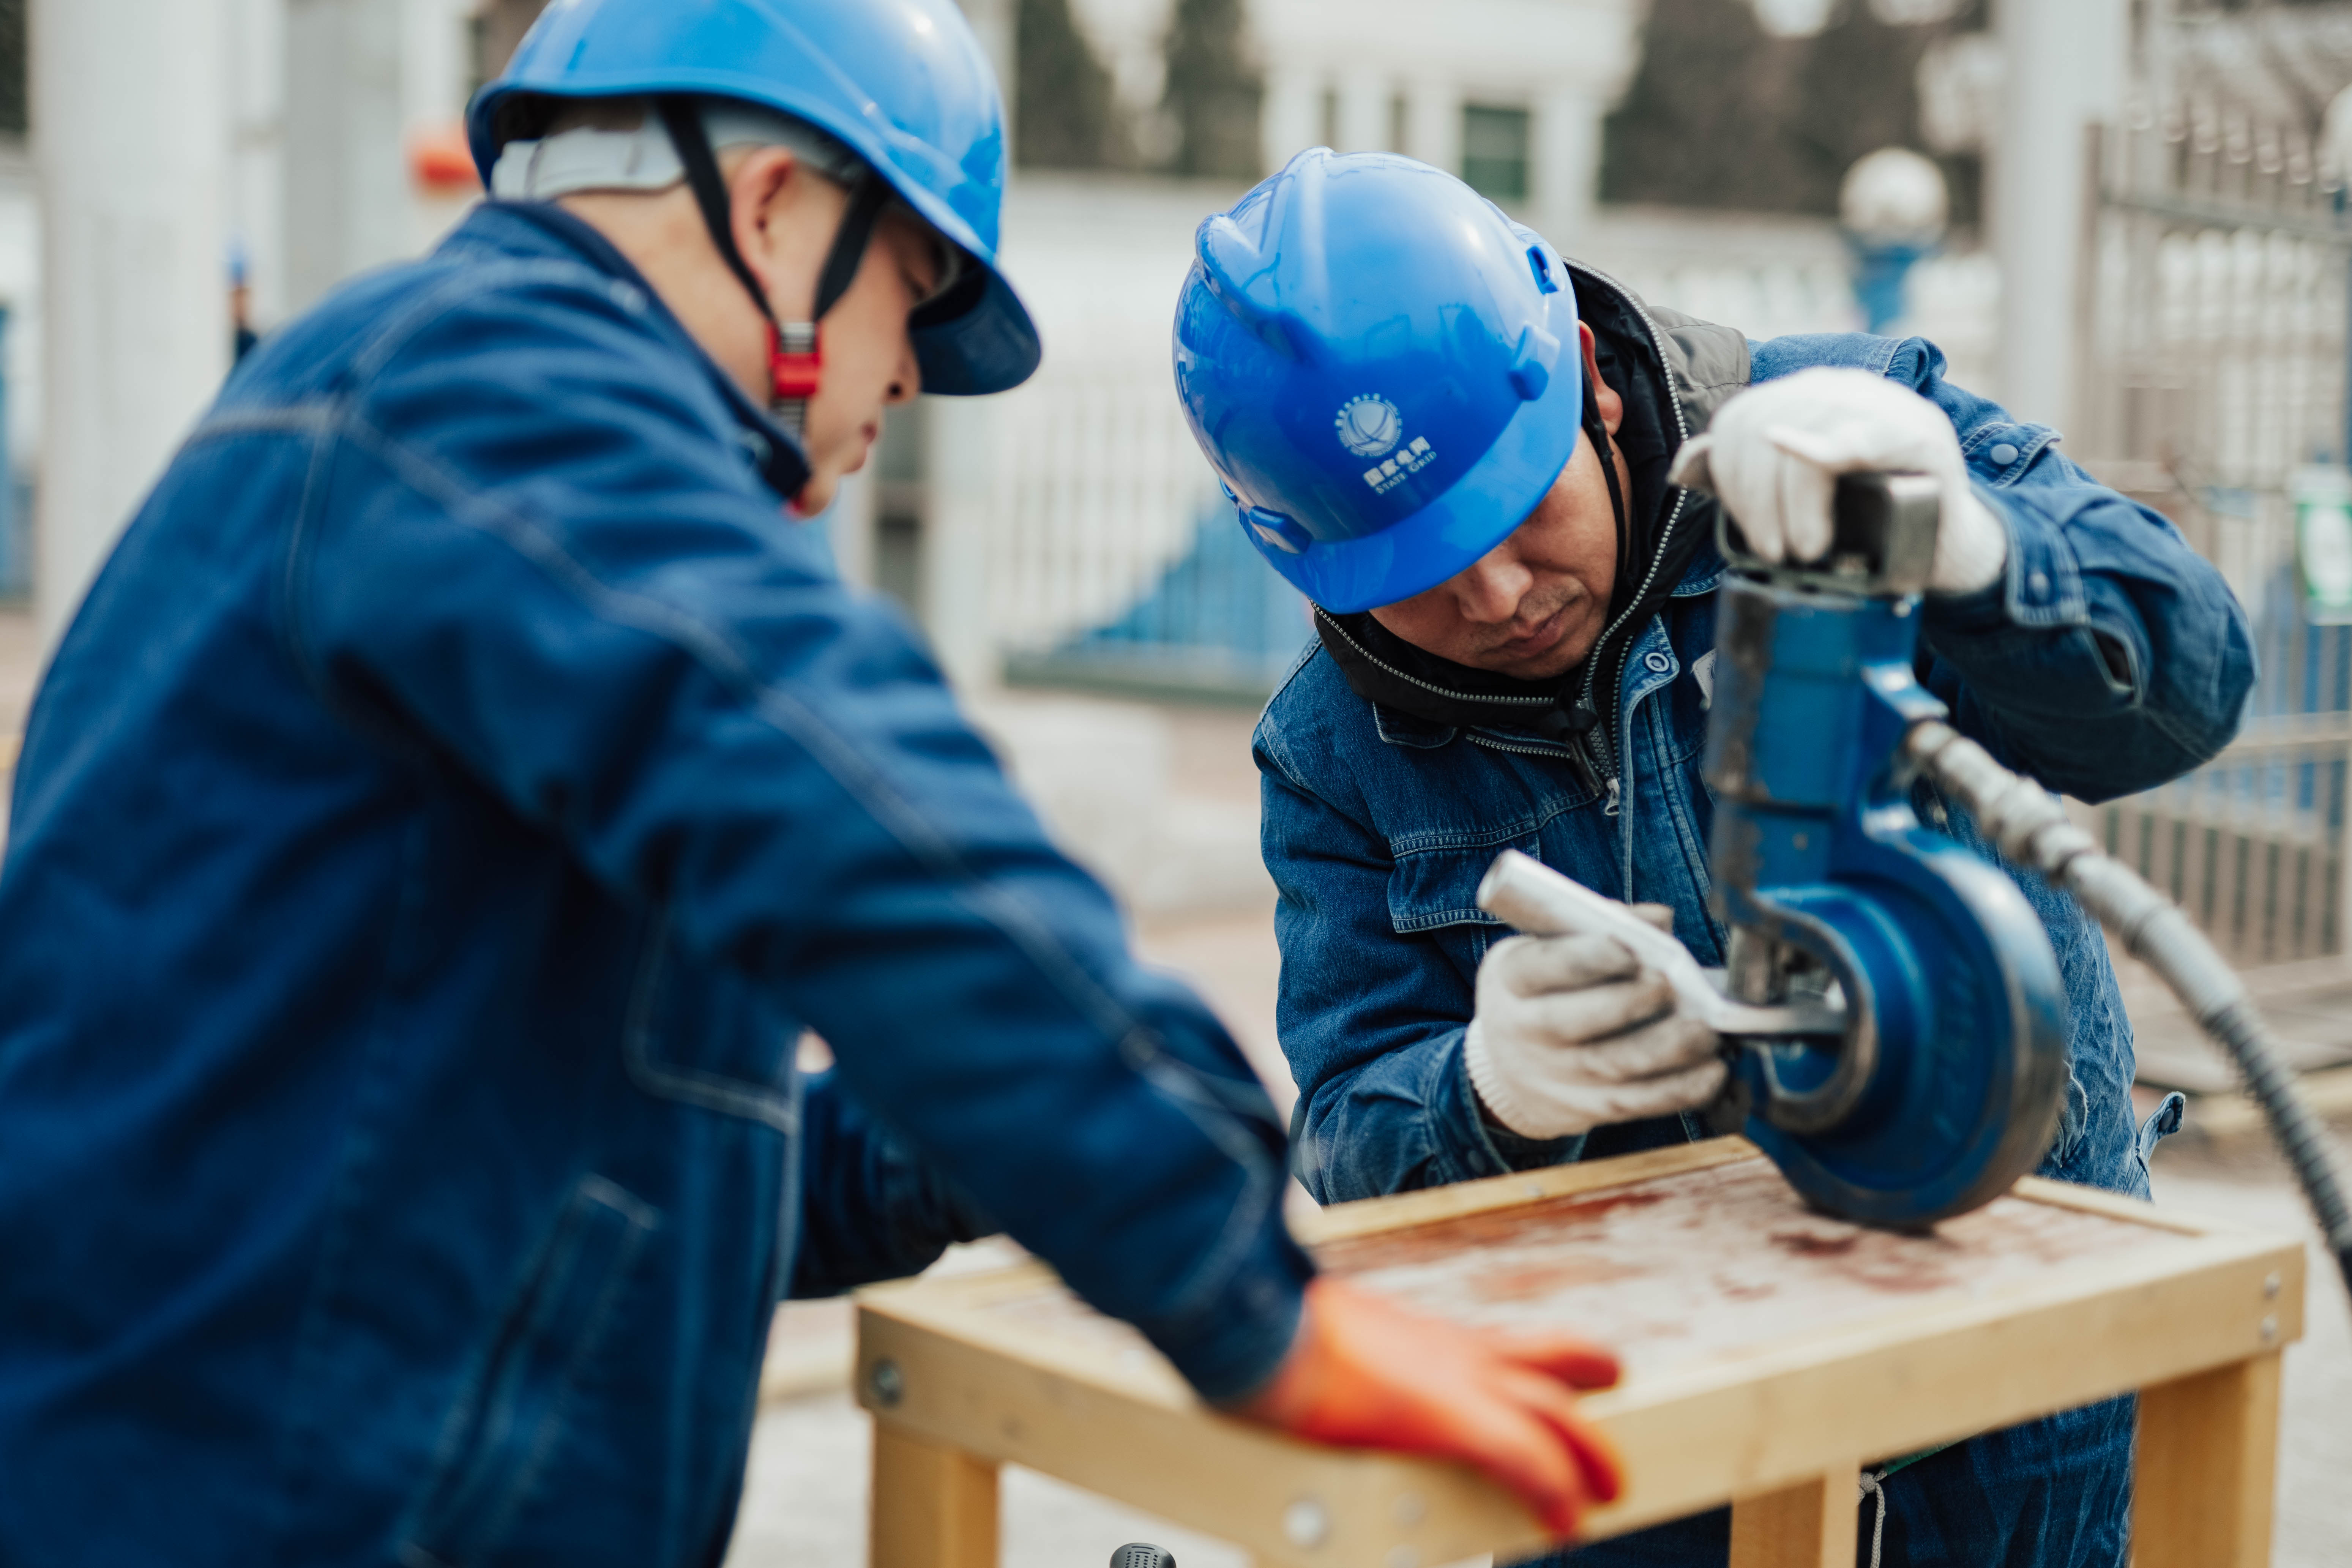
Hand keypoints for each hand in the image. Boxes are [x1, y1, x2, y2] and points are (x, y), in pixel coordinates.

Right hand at [1231, 1278, 1623, 1538]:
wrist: (1256, 1330)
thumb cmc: (1270, 1338)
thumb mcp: (1318, 1342)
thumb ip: (1336, 1364)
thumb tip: (1302, 1377)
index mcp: (1422, 1334)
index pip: (1498, 1344)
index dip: (1535, 1363)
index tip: (1550, 1379)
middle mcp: (1450, 1349)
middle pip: (1549, 1362)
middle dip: (1586, 1396)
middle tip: (1603, 1433)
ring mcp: (1457, 1378)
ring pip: (1553, 1411)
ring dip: (1587, 1454)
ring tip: (1606, 1491)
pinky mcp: (1452, 1417)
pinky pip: (1527, 1459)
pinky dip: (1553, 1490)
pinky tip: (1566, 1522)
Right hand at [1462, 907, 1725, 1139]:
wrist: (1510, 1066)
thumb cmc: (1545, 989)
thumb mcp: (1550, 946)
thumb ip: (1602, 925)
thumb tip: (1659, 920)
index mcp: (1513, 977)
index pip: (1543, 966)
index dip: (1587, 959)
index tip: (1628, 951)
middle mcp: (1525, 1028)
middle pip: (1572, 1021)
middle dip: (1627, 1003)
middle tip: (1667, 987)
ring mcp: (1554, 1074)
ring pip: (1611, 1066)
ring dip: (1666, 1049)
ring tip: (1704, 1031)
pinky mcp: (1585, 1107)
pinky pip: (1635, 1103)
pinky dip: (1679, 1089)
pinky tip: (1711, 1072)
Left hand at [1666, 366, 2006, 593]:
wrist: (1940, 540)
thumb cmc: (1860, 518)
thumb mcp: (1791, 497)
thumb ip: (1741, 477)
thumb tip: (1684, 467)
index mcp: (1801, 397)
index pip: (1740, 421)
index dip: (1731, 479)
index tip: (1748, 532)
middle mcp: (1838, 387)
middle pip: (1767, 428)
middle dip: (1758, 500)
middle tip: (1774, 552)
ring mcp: (1882, 404)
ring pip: (1809, 434)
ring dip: (1797, 502)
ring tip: (1805, 547)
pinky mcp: (1919, 432)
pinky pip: (1863, 431)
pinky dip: (1830, 444)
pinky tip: (1810, 455)